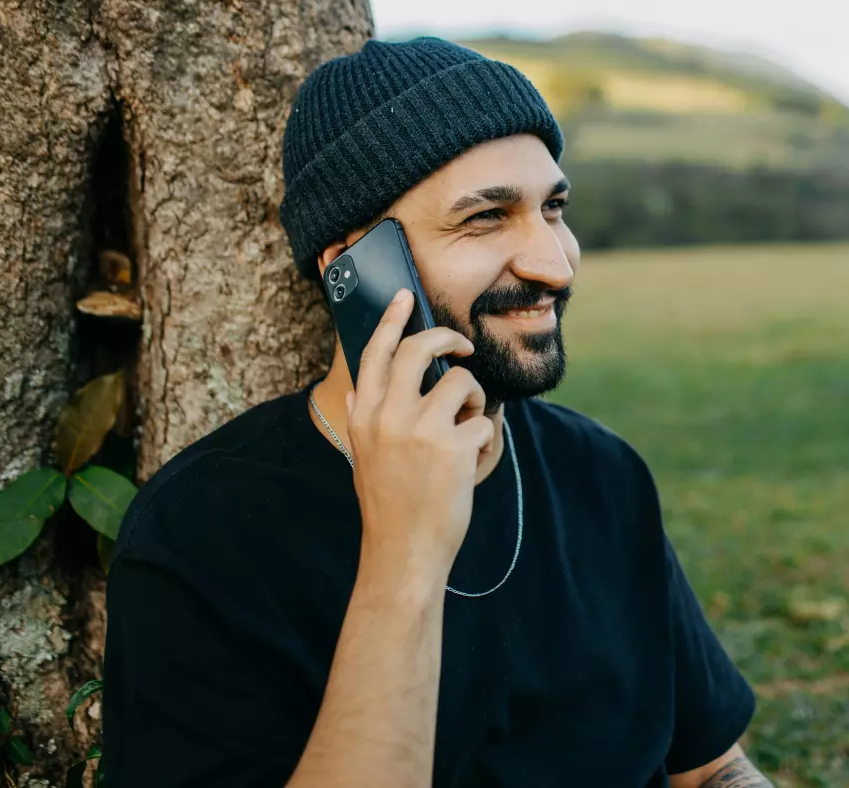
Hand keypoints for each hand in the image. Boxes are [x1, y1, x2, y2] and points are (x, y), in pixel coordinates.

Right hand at [344, 289, 492, 576]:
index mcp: (364, 415)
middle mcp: (388, 415)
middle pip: (419, 349)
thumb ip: (369, 416)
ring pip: (462, 383)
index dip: (392, 318)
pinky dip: (484, 441)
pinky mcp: (453, 447)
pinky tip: (469, 464)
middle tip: (464, 348)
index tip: (406, 296)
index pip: (377, 352)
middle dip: (447, 340)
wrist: (404, 551)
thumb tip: (363, 386)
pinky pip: (484, 422)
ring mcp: (421, 429)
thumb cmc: (389, 504)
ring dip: (474, 402)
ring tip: (467, 429)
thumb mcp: (365, 454)